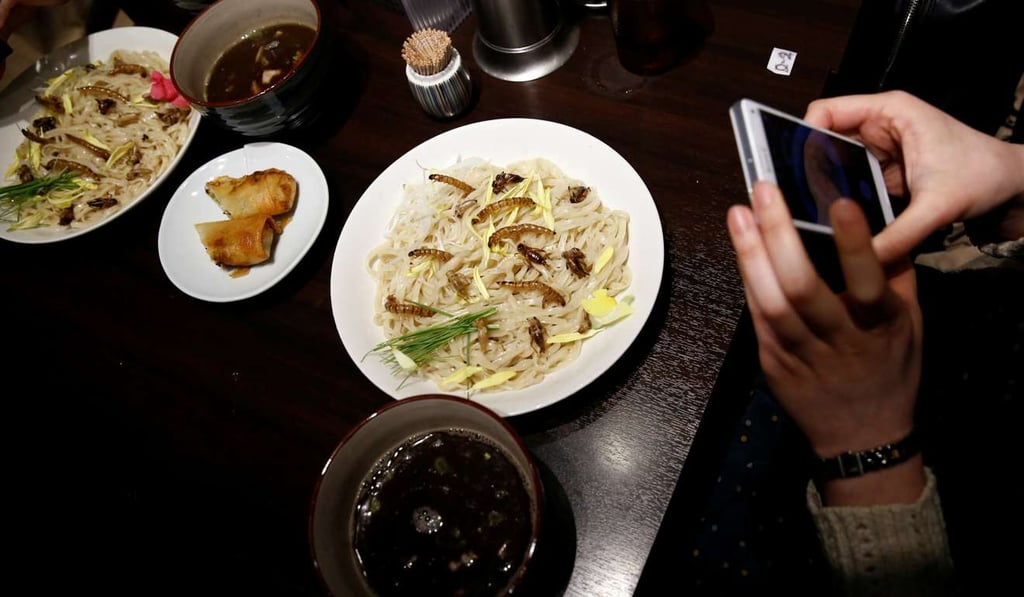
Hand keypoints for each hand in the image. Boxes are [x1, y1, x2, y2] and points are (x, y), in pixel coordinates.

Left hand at [727, 181, 921, 457]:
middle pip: (803, 287)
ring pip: (770, 302)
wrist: (860, 438)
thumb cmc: (889, 371)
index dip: (855, 243)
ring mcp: (800, 354)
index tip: (840, 202)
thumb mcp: (910, 325)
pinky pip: (757, 317)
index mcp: (880, 326)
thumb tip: (888, 223)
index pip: (868, 281)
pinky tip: (739, 248)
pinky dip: (747, 280)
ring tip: (737, 214)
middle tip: (762, 191)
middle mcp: (839, 340)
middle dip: (779, 235)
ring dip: (750, 255)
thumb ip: (898, 275)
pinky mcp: (772, 363)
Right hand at [804, 90, 1023, 262]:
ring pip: (832, 166)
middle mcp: (878, 128)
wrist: (1014, 189)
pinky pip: (848, 186)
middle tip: (793, 200)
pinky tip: (835, 223)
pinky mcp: (882, 175)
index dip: (801, 137)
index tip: (789, 170)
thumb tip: (862, 262)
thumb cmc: (985, 175)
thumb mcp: (938, 206)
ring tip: (811, 215)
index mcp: (888, 112)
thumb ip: (898, 235)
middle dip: (807, 169)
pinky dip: (841, 203)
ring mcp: (879, 152)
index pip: (824, 111)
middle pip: (822, 141)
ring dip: (824, 190)